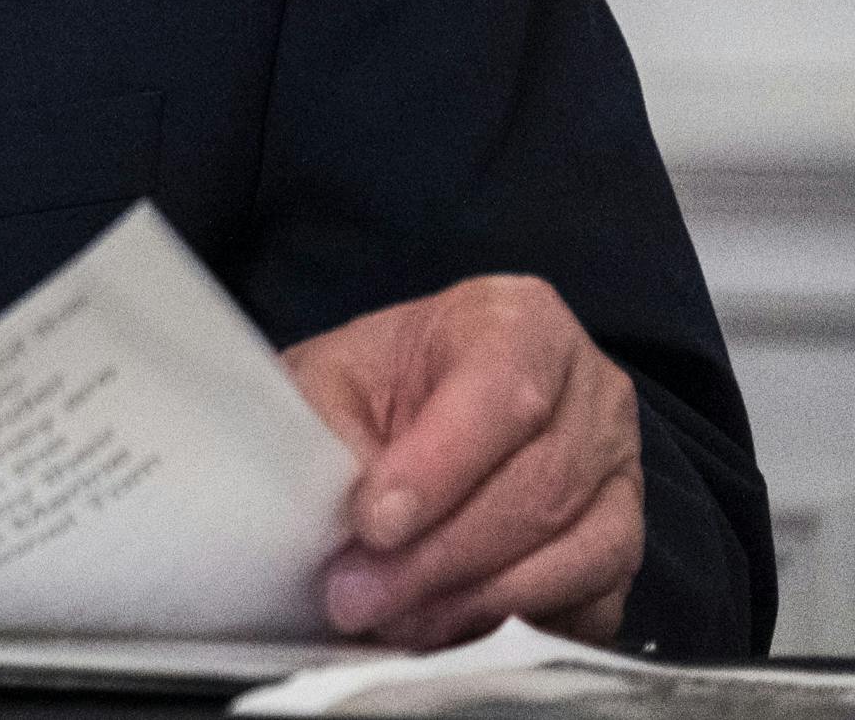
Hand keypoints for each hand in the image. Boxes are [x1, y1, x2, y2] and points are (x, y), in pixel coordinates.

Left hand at [281, 275, 644, 647]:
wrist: (405, 412)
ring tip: (397, 619)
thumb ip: (333, 432)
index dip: (440, 467)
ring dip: (479, 599)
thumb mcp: (327, 382)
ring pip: (579, 552)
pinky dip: (524, 626)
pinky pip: (597, 603)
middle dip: (441, 555)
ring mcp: (622, 475)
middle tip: (358, 596)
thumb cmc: (369, 388)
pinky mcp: (625, 549)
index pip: (504, 393)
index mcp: (521, 322)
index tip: (373, 524)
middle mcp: (593, 394)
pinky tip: (453, 630)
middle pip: (541, 487)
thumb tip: (357, 520)